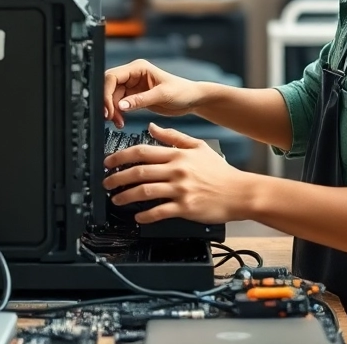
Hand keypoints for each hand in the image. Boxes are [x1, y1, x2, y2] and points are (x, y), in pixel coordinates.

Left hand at [102, 123, 251, 224]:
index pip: (142, 151)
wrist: (240, 192)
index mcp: (178, 155)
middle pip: (139, 172)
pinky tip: (138, 217)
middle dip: (117, 177)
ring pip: (145, 191)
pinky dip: (146, 216)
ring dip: (126, 196)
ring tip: (117, 200)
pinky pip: (160, 211)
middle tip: (106, 183)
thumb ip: (173, 137)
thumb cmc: (220, 171)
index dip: (121, 156)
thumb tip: (152, 127)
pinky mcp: (186, 207)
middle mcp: (177, 171)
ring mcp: (180, 189)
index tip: (109, 162)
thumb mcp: (198, 147)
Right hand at [103, 60, 204, 128]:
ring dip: (113, 111)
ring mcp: (132, 86)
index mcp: (138, 68)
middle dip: (108, 103)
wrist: (192, 99)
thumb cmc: (182, 91)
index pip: (113, 77)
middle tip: (111, 118)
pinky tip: (121, 121)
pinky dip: (118, 114)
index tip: (109, 109)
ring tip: (119, 123)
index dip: (106, 93)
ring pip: (112, 97)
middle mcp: (132, 75)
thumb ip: (140, 100)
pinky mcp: (134, 96)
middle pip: (109, 87)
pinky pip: (119, 104)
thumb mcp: (162, 95)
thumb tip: (121, 106)